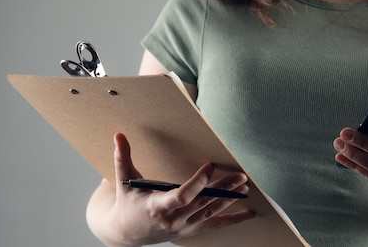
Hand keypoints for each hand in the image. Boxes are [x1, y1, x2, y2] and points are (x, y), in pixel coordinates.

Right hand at [89, 133, 254, 246]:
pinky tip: (248, 212)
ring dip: (230, 199)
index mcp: (157, 206)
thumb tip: (118, 134)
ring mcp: (183, 227)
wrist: (124, 233)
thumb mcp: (122, 180)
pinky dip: (233, 219)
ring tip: (244, 185)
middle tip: (240, 175)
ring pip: (211, 211)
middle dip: (223, 188)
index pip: (182, 195)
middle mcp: (172, 219)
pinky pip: (215, 225)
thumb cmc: (126, 203)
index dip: (198, 182)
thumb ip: (122, 157)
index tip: (210, 166)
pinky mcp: (190, 230)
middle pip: (203, 202)